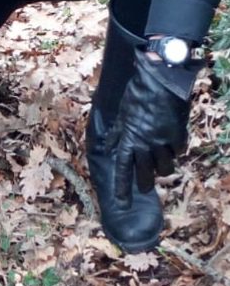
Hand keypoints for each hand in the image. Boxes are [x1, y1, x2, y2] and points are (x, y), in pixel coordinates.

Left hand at [106, 50, 195, 201]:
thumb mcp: (121, 115)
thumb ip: (116, 134)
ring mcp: (162, 142)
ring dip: (162, 168)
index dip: (122, 188)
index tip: (122, 204)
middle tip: (144, 189)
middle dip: (144, 184)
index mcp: (128, 140)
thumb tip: (107, 148)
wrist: (160, 81)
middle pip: (146, 174)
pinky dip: (174, 150)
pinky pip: (177, 151)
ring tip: (160, 163)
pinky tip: (172, 143)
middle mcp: (144, 145)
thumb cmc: (137, 95)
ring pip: (165, 168)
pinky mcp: (178, 137)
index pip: (123, 169)